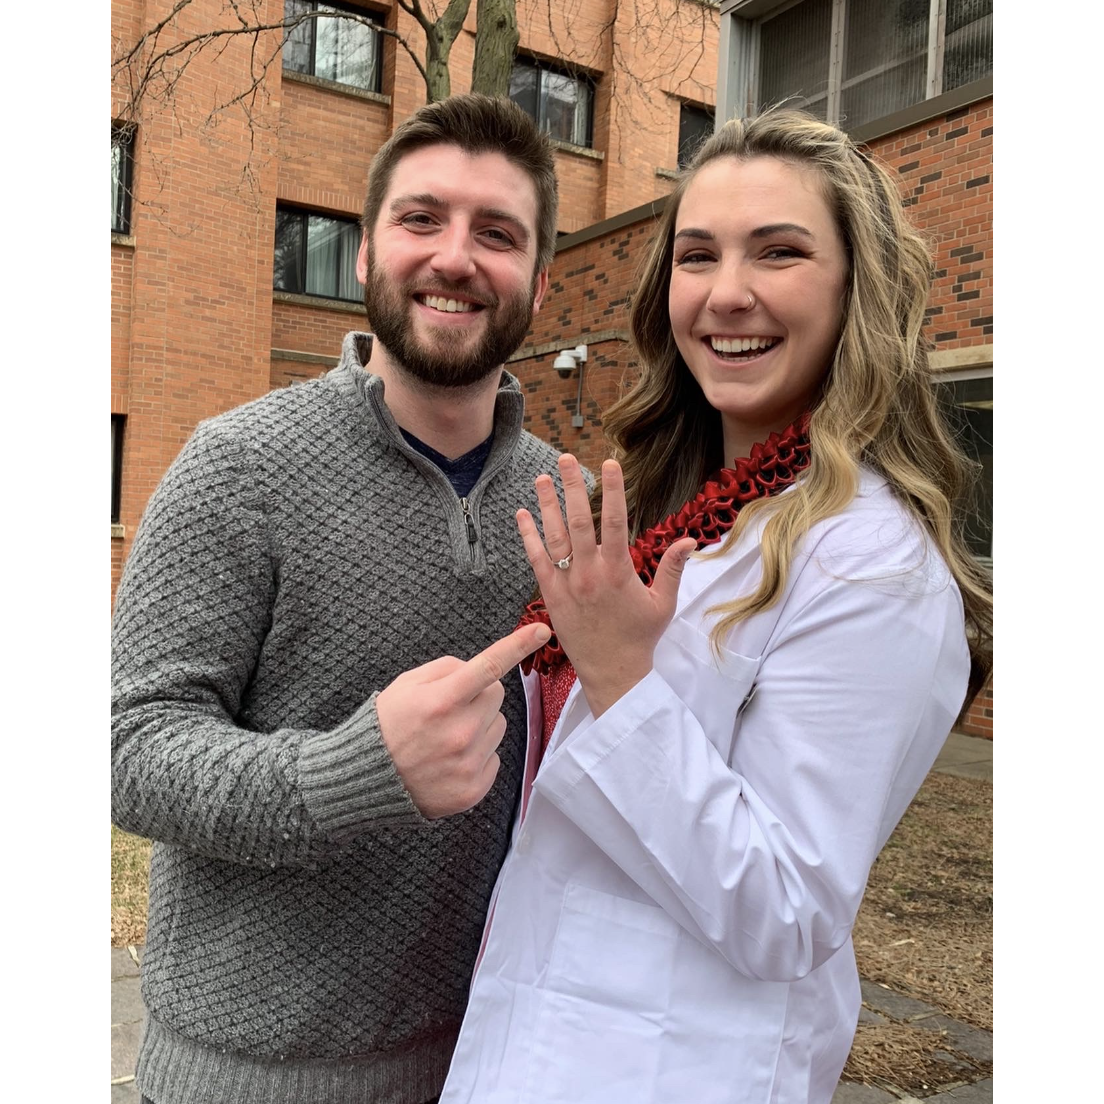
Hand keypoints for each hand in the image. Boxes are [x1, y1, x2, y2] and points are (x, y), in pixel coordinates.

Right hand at [376, 622, 550, 818]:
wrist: (367, 782)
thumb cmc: (387, 726)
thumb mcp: (406, 684)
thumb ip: (446, 669)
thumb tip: (478, 669)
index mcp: (442, 700)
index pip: (489, 666)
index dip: (518, 645)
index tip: (542, 630)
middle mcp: (459, 732)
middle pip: (497, 694)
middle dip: (479, 695)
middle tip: (450, 709)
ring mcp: (468, 763)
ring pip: (498, 726)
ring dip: (479, 726)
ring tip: (446, 738)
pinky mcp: (473, 789)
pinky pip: (494, 758)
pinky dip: (477, 756)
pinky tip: (449, 761)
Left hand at [517, 455, 695, 716]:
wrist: (612, 672)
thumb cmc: (640, 637)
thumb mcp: (663, 603)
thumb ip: (673, 568)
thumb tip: (690, 540)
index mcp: (619, 570)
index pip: (616, 520)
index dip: (613, 489)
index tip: (610, 462)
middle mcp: (590, 572)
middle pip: (579, 520)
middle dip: (572, 487)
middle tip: (566, 459)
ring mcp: (567, 583)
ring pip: (554, 536)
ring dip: (546, 505)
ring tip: (541, 478)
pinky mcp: (551, 595)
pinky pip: (537, 561)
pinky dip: (529, 537)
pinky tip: (522, 515)